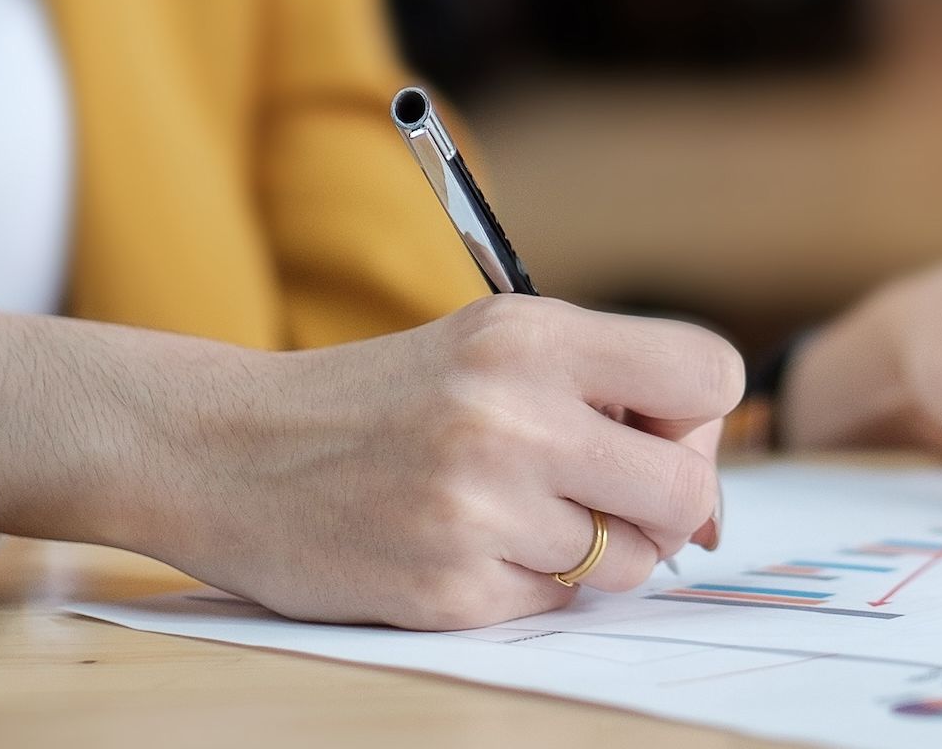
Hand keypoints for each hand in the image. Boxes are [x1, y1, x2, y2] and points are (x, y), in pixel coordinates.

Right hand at [161, 296, 740, 629]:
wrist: (230, 451)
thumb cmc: (383, 399)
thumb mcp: (491, 345)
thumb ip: (604, 388)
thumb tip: (711, 493)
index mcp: (532, 335)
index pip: (710, 375)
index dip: (698, 416)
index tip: (654, 430)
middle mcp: (512, 415)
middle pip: (688, 490)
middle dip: (667, 504)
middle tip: (610, 496)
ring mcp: (479, 508)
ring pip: (631, 562)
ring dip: (597, 554)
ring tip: (526, 517)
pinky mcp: (448, 589)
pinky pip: (555, 605)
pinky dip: (527, 585)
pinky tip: (469, 546)